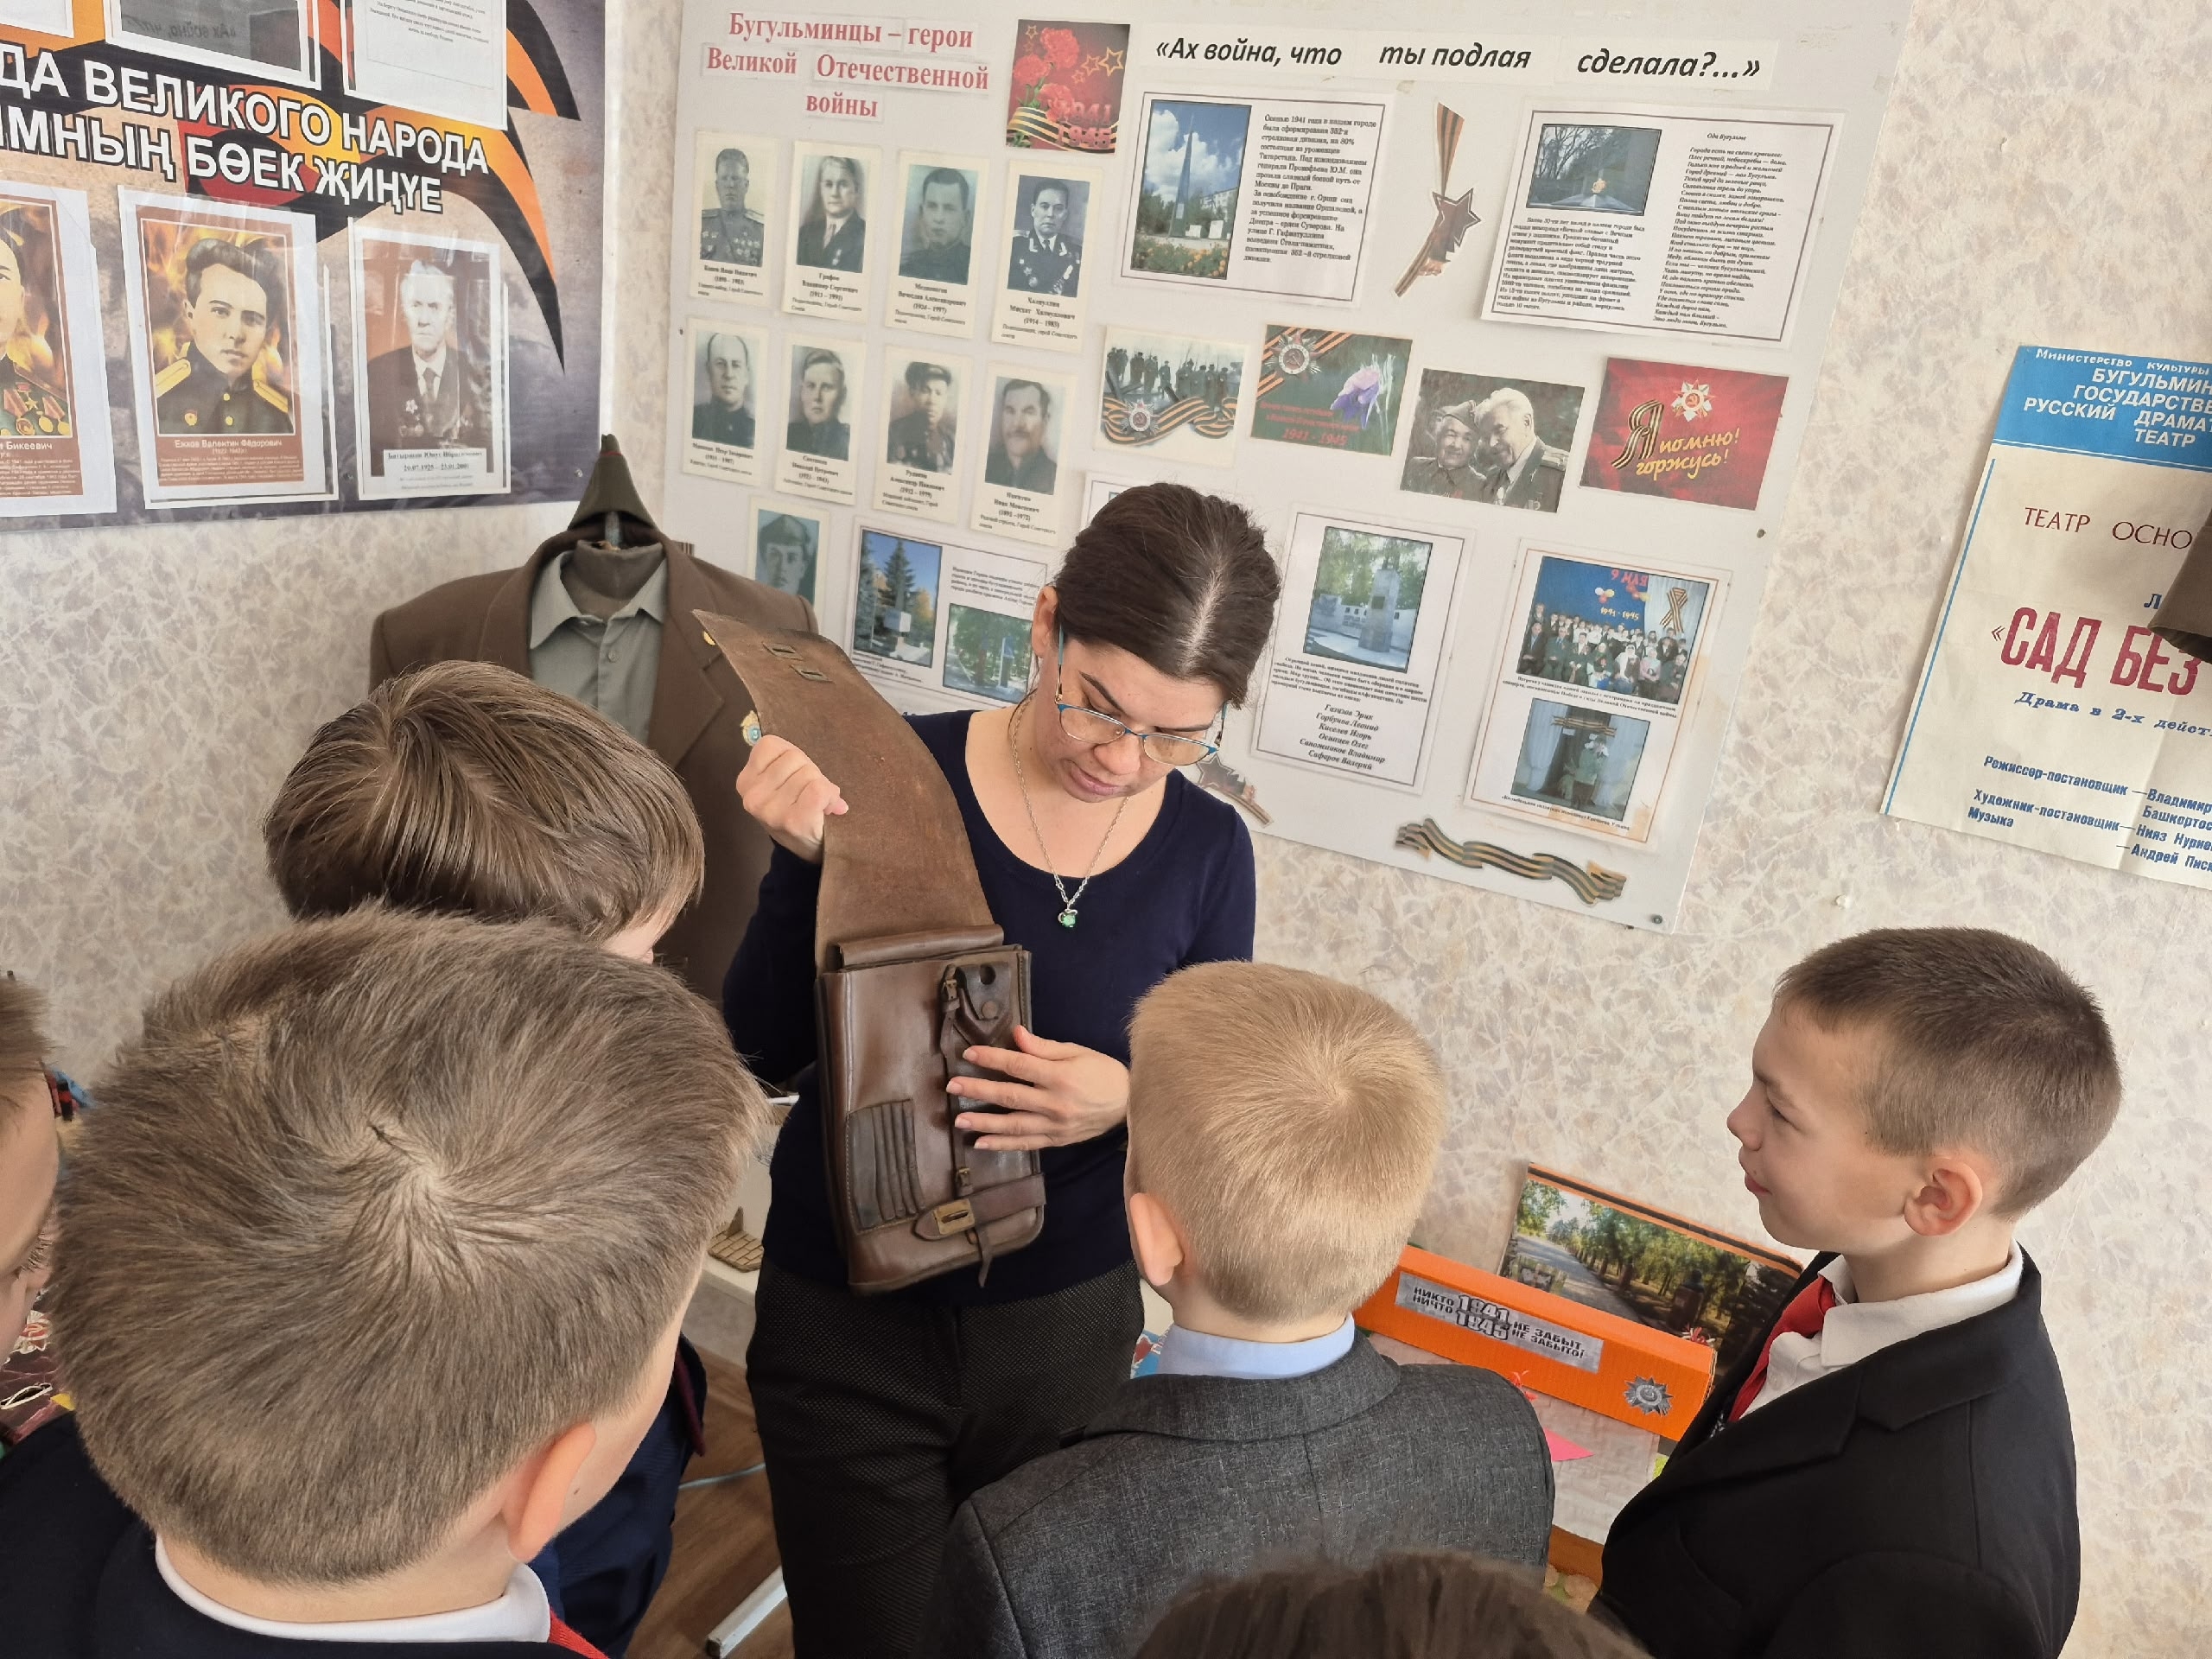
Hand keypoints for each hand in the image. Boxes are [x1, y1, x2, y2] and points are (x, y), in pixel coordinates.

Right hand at [735, 734, 846, 861]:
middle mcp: (753, 795)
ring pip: (808, 773)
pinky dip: (830, 795)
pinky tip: (828, 807)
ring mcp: (771, 810)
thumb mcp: (780, 783)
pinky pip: (818, 789)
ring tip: (817, 802)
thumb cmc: (795, 807)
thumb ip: (790, 764)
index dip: (790, 755)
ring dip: (821, 785)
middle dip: (809, 771)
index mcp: (746, 780)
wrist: (805, 849)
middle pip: (794, 757)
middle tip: (808, 792)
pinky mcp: (793, 821)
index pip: (770, 745)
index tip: (794, 774)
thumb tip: (808, 762)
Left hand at [950, 1028, 1128, 1151]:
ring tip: (959, 1120)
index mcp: (1060, 1077)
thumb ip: (1044, 1047)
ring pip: (1013, 1125)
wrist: (1130, 1104)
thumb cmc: (1103, 1072)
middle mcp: (1055, 1103)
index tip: (969, 1054)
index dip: (991, 1059)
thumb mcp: (1077, 1052)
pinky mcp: (1056, 1140)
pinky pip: (1025, 1144)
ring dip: (984, 1122)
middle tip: (952, 1087)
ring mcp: (1055, 1125)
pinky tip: (982, 1142)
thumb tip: (1015, 1034)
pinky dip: (1002, 1144)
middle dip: (978, 1091)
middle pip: (1009, 1096)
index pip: (1018, 1066)